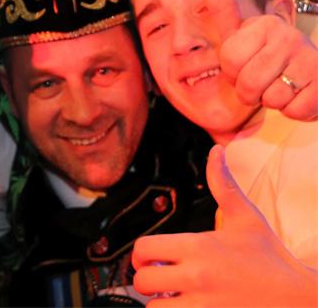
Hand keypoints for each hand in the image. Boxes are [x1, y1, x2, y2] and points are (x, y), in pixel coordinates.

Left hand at [132, 145, 317, 306]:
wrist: (300, 300)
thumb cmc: (271, 259)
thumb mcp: (247, 218)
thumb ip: (223, 184)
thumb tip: (216, 151)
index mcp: (199, 246)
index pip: (144, 249)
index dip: (142, 254)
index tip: (152, 258)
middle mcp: (197, 276)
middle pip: (142, 280)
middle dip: (147, 279)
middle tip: (159, 279)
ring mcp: (203, 305)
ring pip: (154, 307)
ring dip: (158, 302)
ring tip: (171, 297)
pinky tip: (186, 307)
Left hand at [203, 0, 317, 120]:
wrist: (312, 75)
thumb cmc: (268, 57)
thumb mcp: (242, 36)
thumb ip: (224, 12)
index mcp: (266, 24)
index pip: (229, 61)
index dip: (233, 73)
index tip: (246, 66)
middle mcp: (290, 36)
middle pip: (248, 83)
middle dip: (250, 92)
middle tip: (263, 82)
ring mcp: (310, 59)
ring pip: (272, 99)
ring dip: (273, 101)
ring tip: (283, 86)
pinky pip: (294, 110)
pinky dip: (293, 110)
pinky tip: (299, 94)